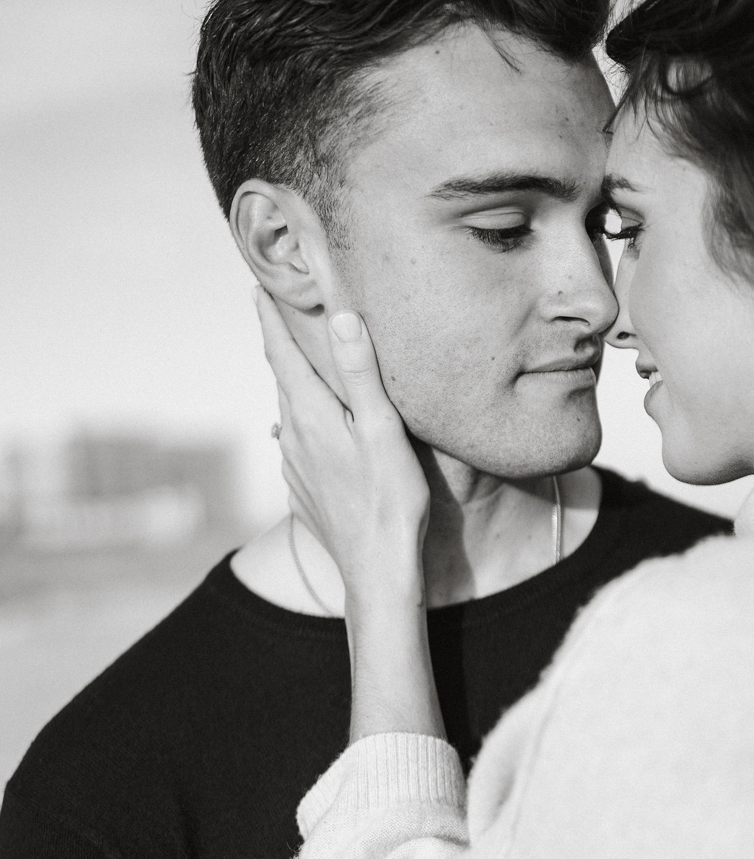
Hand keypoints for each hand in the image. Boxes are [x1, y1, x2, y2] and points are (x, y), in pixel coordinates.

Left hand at [254, 289, 429, 608]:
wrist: (377, 571)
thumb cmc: (389, 501)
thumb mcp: (383, 430)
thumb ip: (361, 373)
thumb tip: (340, 317)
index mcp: (310, 415)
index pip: (281, 353)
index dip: (270, 317)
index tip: (258, 287)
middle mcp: (292, 437)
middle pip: (282, 379)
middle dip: (282, 345)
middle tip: (282, 314)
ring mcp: (293, 468)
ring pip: (289, 413)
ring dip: (294, 386)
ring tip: (305, 366)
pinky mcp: (303, 491)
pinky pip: (297, 445)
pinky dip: (304, 423)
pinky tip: (317, 429)